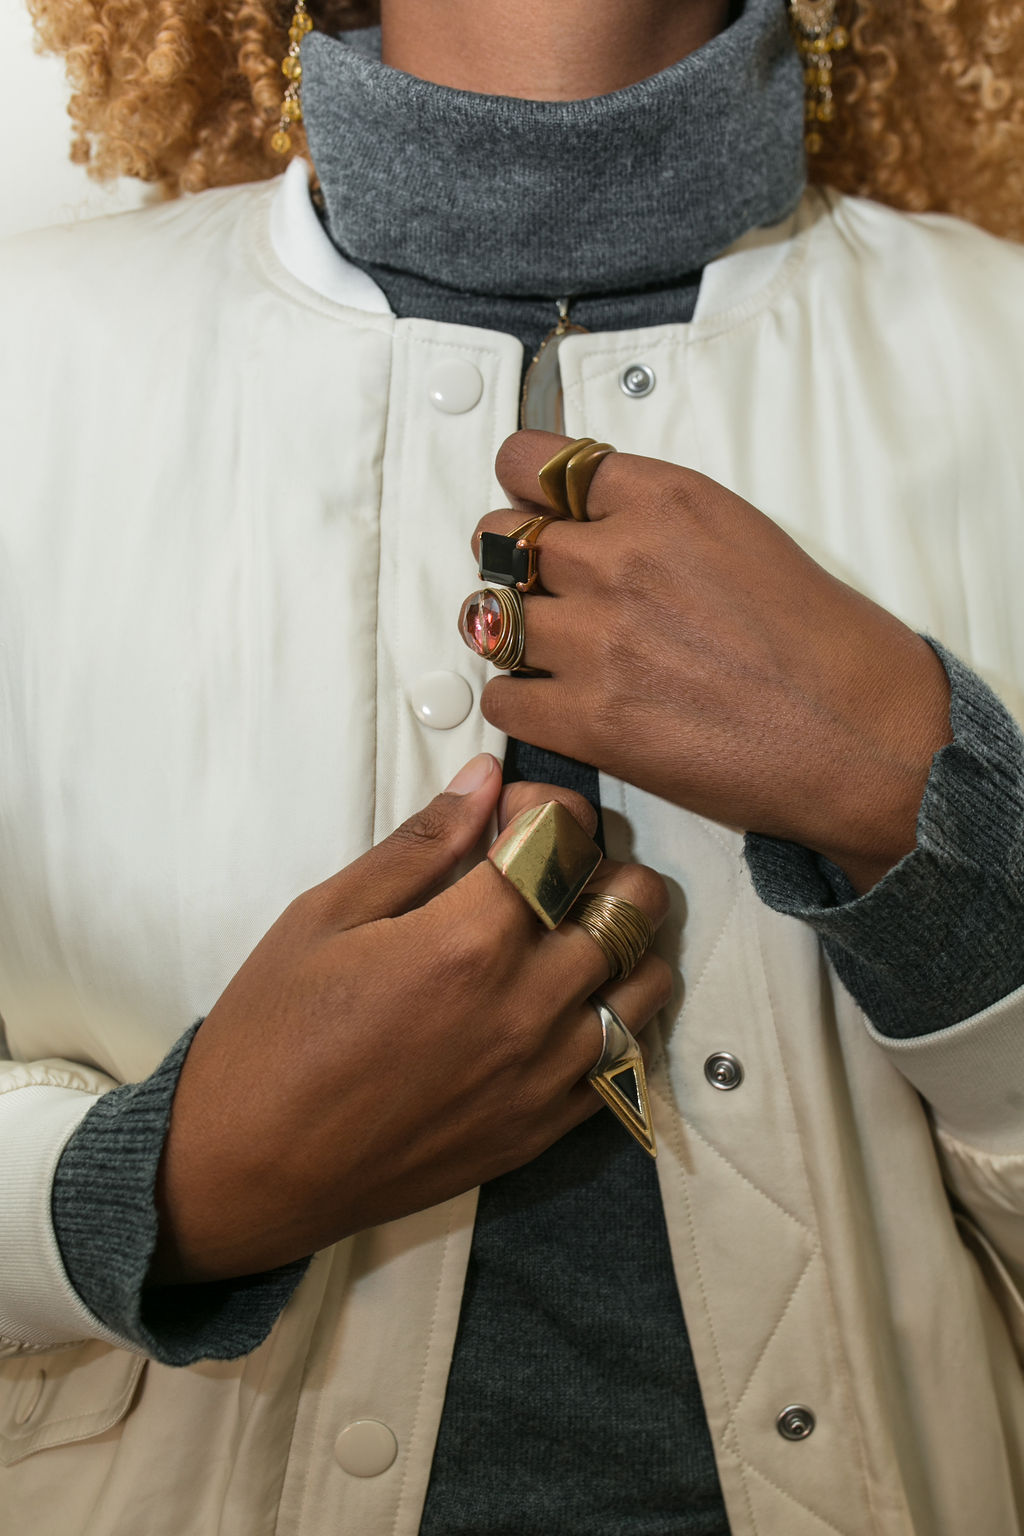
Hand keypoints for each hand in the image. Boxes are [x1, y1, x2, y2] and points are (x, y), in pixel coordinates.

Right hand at [151, 755, 669, 1283]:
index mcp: (467, 942)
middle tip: (552, 866)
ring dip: (625, 938)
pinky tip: (569, 1000)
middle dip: (602, 862)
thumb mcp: (325, 916)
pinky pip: (625, 1058)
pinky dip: (617, 1013)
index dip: (549, 804)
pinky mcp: (541, 1129)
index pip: (566, 838)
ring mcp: (542, 1076)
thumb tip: (484, 781)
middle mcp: (525, 1007)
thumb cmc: (270, 1038)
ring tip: (570, 929)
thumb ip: (419, 845)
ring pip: (647, 981)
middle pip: (631, 903)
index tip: (514, 812)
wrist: (245, 1171)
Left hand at [473, 431, 952, 891]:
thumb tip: (590, 522)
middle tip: (537, 586)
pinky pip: (501, 698)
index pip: (534, 463)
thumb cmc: (820, 642)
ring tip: (548, 649)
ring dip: (509, 632)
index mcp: (664, 500)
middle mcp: (618, 560)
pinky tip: (555, 703)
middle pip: (496, 539)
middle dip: (508, 561)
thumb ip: (657, 519)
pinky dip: (519, 701)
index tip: (528, 505)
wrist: (858, 734)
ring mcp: (596, 641)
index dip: (522, 486)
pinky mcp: (588, 720)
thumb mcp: (741, 533)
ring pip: (487, 619)